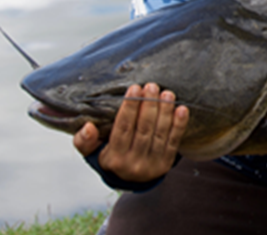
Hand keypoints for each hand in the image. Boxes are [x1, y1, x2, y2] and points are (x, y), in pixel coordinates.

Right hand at [72, 83, 188, 182]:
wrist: (129, 181)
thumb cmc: (109, 158)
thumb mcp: (91, 152)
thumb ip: (84, 140)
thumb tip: (88, 127)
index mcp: (114, 158)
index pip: (123, 129)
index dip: (129, 108)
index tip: (134, 88)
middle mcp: (134, 163)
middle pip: (143, 130)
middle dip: (149, 106)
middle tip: (152, 86)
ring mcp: (152, 164)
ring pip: (160, 134)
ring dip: (165, 112)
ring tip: (167, 94)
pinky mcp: (166, 163)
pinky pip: (174, 142)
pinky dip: (179, 125)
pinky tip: (182, 109)